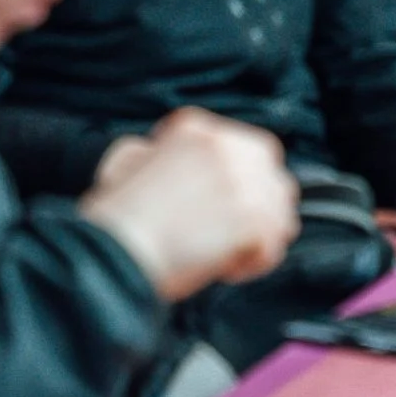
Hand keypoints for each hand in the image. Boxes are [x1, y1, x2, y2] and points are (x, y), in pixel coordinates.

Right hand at [79, 107, 297, 300]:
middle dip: (258, 202)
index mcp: (194, 128)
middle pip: (268, 171)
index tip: (221, 204)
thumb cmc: (116, 218)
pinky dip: (256, 261)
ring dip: (261, 234)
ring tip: (234, 254)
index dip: (236, 179)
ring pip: (279, 208)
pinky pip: (274, 242)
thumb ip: (150, 152)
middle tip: (237, 231)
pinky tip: (229, 268)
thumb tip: (153, 155)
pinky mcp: (250, 217)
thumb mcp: (126, 162)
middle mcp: (223, 145)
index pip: (240, 145)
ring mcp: (240, 180)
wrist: (115, 249)